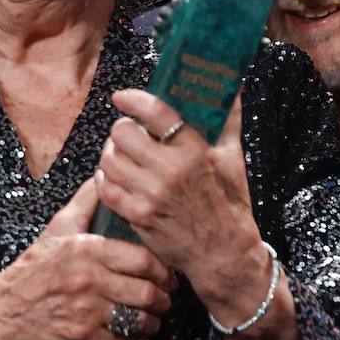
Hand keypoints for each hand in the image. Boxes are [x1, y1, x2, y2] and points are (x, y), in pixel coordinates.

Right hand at [0, 178, 177, 339]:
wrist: (4, 308)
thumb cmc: (36, 266)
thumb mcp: (59, 227)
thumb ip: (86, 201)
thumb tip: (105, 175)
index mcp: (89, 250)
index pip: (143, 260)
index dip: (164, 270)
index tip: (169, 276)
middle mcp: (89, 280)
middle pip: (145, 292)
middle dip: (163, 299)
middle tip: (166, 299)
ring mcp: (85, 310)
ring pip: (137, 319)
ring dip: (153, 322)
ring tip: (155, 319)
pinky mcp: (81, 336)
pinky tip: (139, 339)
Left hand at [94, 90, 270, 321]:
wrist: (222, 252)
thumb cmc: (229, 203)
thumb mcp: (233, 158)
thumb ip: (229, 120)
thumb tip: (234, 87)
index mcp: (195, 151)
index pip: (156, 112)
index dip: (134, 99)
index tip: (124, 97)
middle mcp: (170, 171)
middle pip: (123, 133)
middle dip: (122, 129)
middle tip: (128, 132)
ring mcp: (151, 195)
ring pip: (109, 159)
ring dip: (111, 153)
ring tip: (120, 154)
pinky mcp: (137, 216)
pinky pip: (105, 187)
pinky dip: (105, 178)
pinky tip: (115, 177)